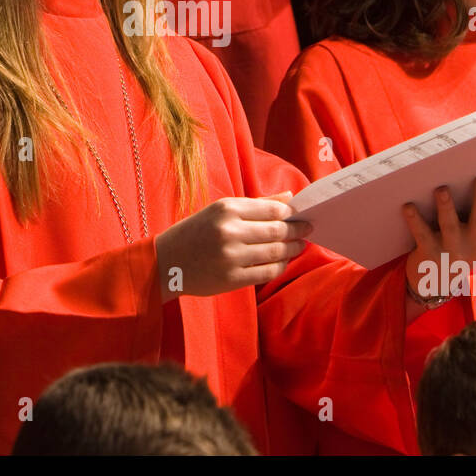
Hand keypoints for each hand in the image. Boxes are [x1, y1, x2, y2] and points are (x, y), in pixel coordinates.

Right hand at [154, 191, 310, 300]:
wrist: (166, 262)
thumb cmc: (196, 232)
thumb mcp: (220, 210)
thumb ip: (256, 204)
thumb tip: (289, 197)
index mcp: (226, 209)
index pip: (271, 209)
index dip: (291, 213)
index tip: (302, 214)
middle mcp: (229, 231)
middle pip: (277, 231)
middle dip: (297, 231)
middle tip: (309, 229)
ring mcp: (231, 257)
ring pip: (275, 252)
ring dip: (292, 249)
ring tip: (300, 246)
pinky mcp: (231, 279)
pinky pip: (266, 272)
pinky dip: (279, 267)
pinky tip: (283, 261)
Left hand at [402, 172, 475, 298]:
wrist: (435, 281)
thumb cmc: (458, 242)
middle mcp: (475, 241)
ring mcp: (452, 249)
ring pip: (450, 226)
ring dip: (446, 207)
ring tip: (442, 189)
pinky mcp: (430, 253)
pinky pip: (422, 234)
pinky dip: (414, 219)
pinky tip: (407, 205)